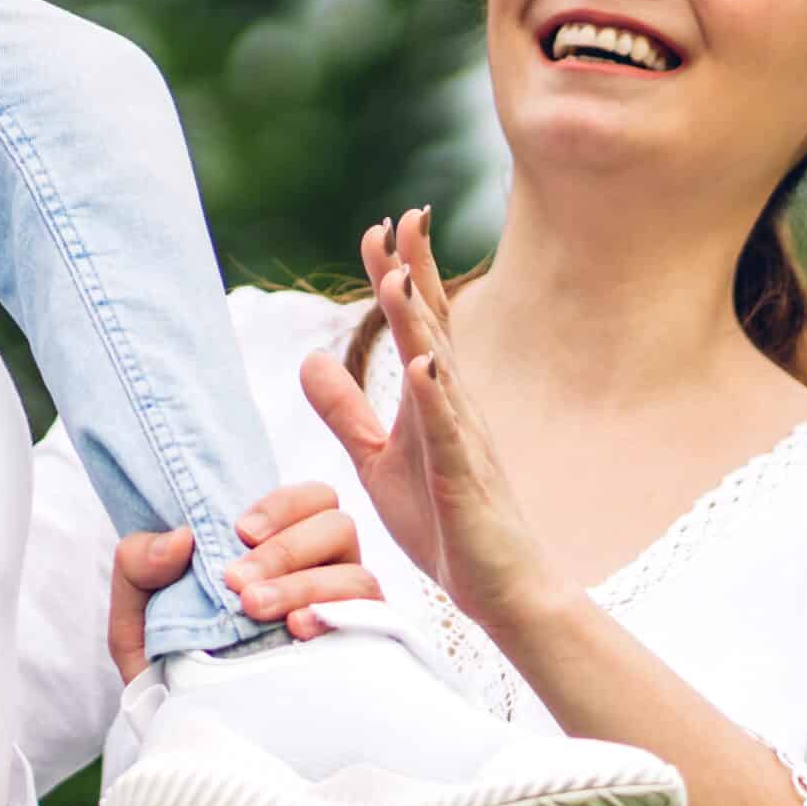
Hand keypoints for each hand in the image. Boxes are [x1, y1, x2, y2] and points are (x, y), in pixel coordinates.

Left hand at [106, 482, 379, 682]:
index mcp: (274, 551)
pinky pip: (370, 622)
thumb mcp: (135, 615)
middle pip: (338, 525)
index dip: (283, 506)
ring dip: (304, 584)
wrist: (179, 738)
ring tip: (256, 611)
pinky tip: (299, 630)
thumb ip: (139, 564)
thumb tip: (183, 539)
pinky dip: (336, 616)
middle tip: (239, 584)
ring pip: (356, 574)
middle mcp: (318, 575)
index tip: (240, 532)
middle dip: (286, 549)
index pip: (310, 500)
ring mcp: (340, 615)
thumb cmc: (166, 667)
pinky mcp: (356, 656)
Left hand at [300, 208, 567, 637]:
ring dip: (420, 320)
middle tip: (405, 216)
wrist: (497, 589)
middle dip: (416, 271)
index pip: (415, 322)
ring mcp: (463, 440)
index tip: (377, 225)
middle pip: (433, 325)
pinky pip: (448, 432)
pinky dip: (435, 396)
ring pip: (439, 367)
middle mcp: (452, 405)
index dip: (397, 273)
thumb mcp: (374, 458)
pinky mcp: (463, 479)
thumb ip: (344, 410)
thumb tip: (309, 358)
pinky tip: (424, 364)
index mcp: (432, 397)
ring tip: (399, 275)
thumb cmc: (442, 521)